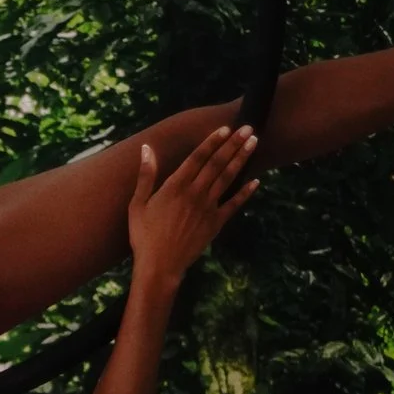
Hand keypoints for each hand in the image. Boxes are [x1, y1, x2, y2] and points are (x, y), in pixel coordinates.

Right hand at [127, 125, 258, 289]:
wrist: (159, 266)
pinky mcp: (215, 223)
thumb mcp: (137, 204)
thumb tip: (147, 149)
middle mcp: (194, 193)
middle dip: (233, 144)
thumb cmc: (143, 236)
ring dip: (242, 159)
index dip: (212, 141)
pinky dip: (245, 192)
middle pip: (217, 163)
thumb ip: (146, 175)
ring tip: (254, 143)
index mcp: (175, 186)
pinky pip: (234, 204)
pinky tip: (256, 181)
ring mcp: (207, 208)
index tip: (225, 128)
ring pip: (228, 178)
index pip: (198, 158)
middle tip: (248, 127)